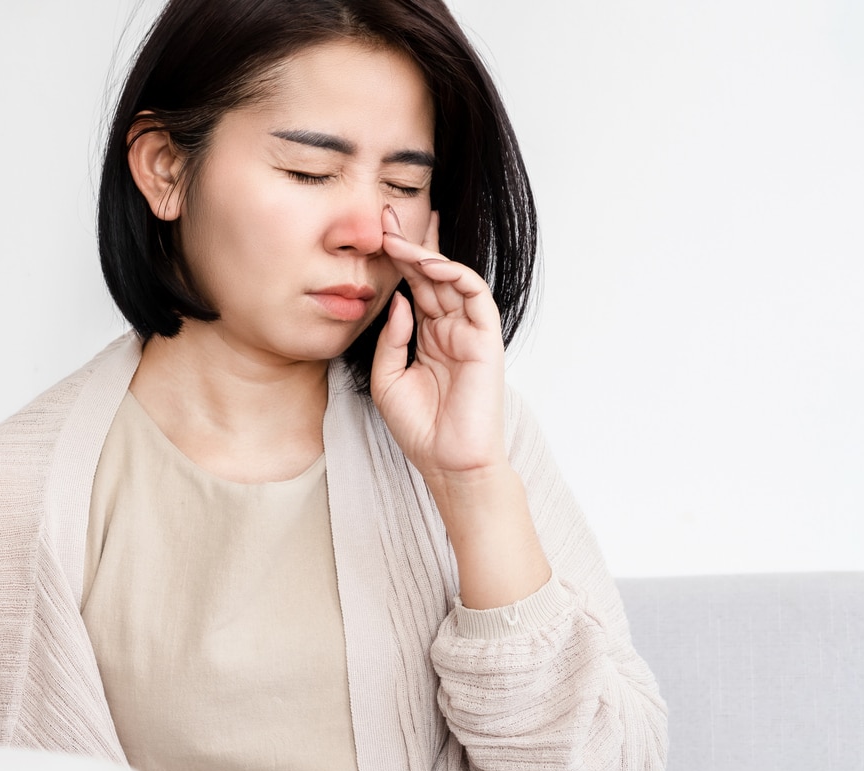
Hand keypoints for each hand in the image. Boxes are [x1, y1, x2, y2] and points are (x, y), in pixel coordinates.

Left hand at [371, 205, 507, 480]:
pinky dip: (455, 275)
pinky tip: (431, 264)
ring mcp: (469, 332)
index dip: (398, 258)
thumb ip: (391, 338)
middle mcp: (449, 328)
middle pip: (431, 274)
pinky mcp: (486, 339)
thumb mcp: (387, 379)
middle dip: (410, 243)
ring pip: (451, 278)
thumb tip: (397, 299)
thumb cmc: (420, 428)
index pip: (415, 286)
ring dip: (427, 255)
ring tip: (400, 240)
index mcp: (428, 336)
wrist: (447, 463)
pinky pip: (474, 295)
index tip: (377, 232)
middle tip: (386, 214)